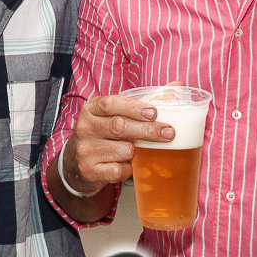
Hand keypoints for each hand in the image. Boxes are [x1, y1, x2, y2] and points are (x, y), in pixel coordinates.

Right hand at [62, 92, 177, 195]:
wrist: (78, 163)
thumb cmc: (105, 133)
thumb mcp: (117, 114)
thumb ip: (145, 100)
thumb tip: (178, 85)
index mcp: (92, 109)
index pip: (111, 103)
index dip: (134, 107)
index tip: (154, 112)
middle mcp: (86, 128)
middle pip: (120, 126)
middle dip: (148, 130)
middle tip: (169, 133)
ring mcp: (86, 150)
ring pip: (124, 150)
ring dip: (138, 152)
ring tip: (138, 151)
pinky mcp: (91, 170)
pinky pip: (120, 170)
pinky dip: (129, 169)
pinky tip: (127, 165)